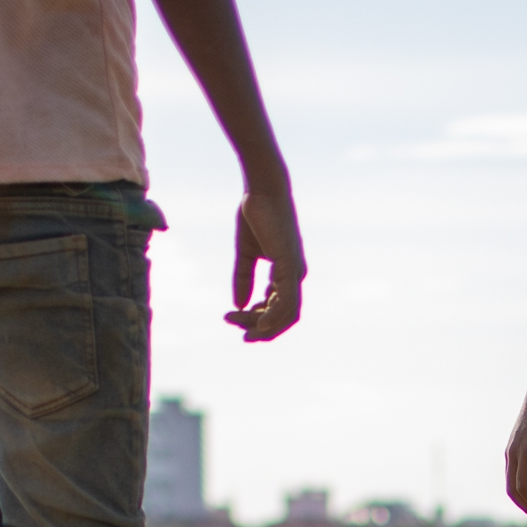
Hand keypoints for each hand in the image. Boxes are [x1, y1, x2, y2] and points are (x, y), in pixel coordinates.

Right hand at [226, 187, 303, 340]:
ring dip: (264, 326)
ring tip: (241, 329)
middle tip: (242, 337)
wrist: (262, 189)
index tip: (232, 318)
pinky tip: (257, 322)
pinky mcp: (290, 266)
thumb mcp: (246, 253)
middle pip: (285, 317)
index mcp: (286, 273)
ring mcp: (295, 272)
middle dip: (263, 330)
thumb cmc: (255, 214)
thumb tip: (239, 304)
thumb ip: (243, 278)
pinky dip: (272, 315)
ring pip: (287, 314)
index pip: (276, 307)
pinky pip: (285, 301)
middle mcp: (295, 276)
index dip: (257, 318)